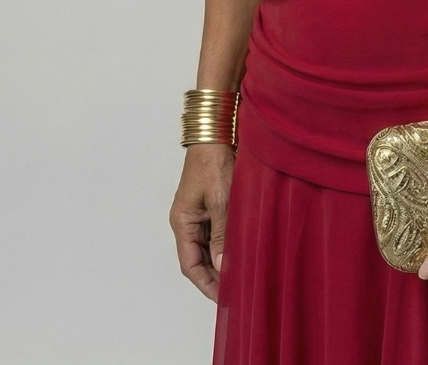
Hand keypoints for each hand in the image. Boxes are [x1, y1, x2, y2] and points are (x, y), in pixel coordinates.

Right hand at [169, 144, 234, 301]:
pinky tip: (240, 252)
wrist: (216, 134)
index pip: (190, 264)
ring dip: (221, 262)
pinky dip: (226, 245)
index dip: (206, 284)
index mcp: (183, 221)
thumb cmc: (213, 162)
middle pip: (198, 259)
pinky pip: (215, 233)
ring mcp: (198, 213)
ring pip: (208, 247)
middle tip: (236, 292)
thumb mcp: (220, 200)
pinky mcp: (209, 205)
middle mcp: (187, 220)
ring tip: (240, 277)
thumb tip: (223, 265)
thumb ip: (221, 233)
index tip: (224, 298)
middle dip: (214, 277)